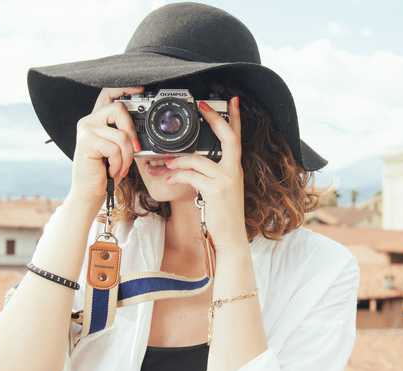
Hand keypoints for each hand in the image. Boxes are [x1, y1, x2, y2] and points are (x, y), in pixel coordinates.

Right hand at [69, 87, 143, 206]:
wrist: (89, 192)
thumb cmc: (105, 172)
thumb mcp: (118, 150)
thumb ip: (125, 134)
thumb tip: (144, 127)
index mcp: (97, 120)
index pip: (108, 94)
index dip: (124, 88)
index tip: (140, 89)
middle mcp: (89, 121)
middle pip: (118, 109)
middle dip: (132, 132)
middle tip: (134, 150)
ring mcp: (86, 130)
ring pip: (121, 135)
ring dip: (126, 157)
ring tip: (119, 168)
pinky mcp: (86, 142)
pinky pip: (115, 149)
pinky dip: (119, 164)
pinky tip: (111, 170)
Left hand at [164, 96, 247, 250]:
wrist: (231, 238)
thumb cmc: (223, 215)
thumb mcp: (220, 190)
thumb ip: (210, 174)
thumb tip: (189, 162)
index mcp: (235, 168)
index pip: (237, 137)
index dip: (235, 118)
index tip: (232, 101)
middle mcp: (234, 171)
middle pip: (228, 137)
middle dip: (215, 119)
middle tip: (202, 105)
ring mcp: (226, 180)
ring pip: (198, 159)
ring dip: (178, 160)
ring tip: (165, 163)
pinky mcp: (215, 190)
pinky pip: (191, 176)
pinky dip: (176, 175)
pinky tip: (168, 178)